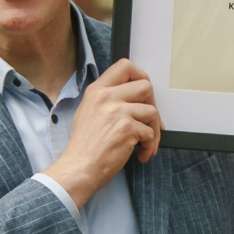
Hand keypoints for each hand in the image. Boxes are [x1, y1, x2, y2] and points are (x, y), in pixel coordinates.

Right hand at [42, 59, 162, 205]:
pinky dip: (150, 145)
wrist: (80, 167)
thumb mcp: (89, 112)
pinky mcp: (127, 128)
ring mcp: (117, 111)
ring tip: (146, 144)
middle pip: (145, 85)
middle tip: (150, 121)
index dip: (140, 77)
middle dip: (153, 104)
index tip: (144, 94)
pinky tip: (141, 154)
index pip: (125, 66)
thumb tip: (133, 97)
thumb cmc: (84, 146)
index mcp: (96, 90)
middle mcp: (106, 96)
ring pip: (152, 111)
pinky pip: (150, 132)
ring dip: (154, 130)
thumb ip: (108, 99)